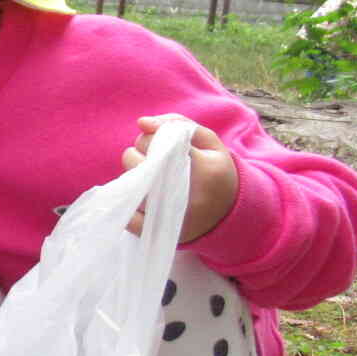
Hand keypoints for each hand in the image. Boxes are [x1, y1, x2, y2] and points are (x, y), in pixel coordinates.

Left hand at [123, 114, 237, 243]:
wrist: (228, 212)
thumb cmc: (215, 170)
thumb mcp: (209, 142)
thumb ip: (177, 124)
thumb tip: (142, 123)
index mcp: (204, 170)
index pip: (158, 144)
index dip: (150, 139)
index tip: (157, 142)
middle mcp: (186, 196)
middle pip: (137, 163)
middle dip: (138, 154)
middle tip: (151, 158)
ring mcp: (170, 217)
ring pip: (130, 187)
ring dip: (133, 175)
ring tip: (149, 175)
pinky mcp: (157, 232)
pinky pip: (128, 217)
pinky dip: (128, 201)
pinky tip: (140, 194)